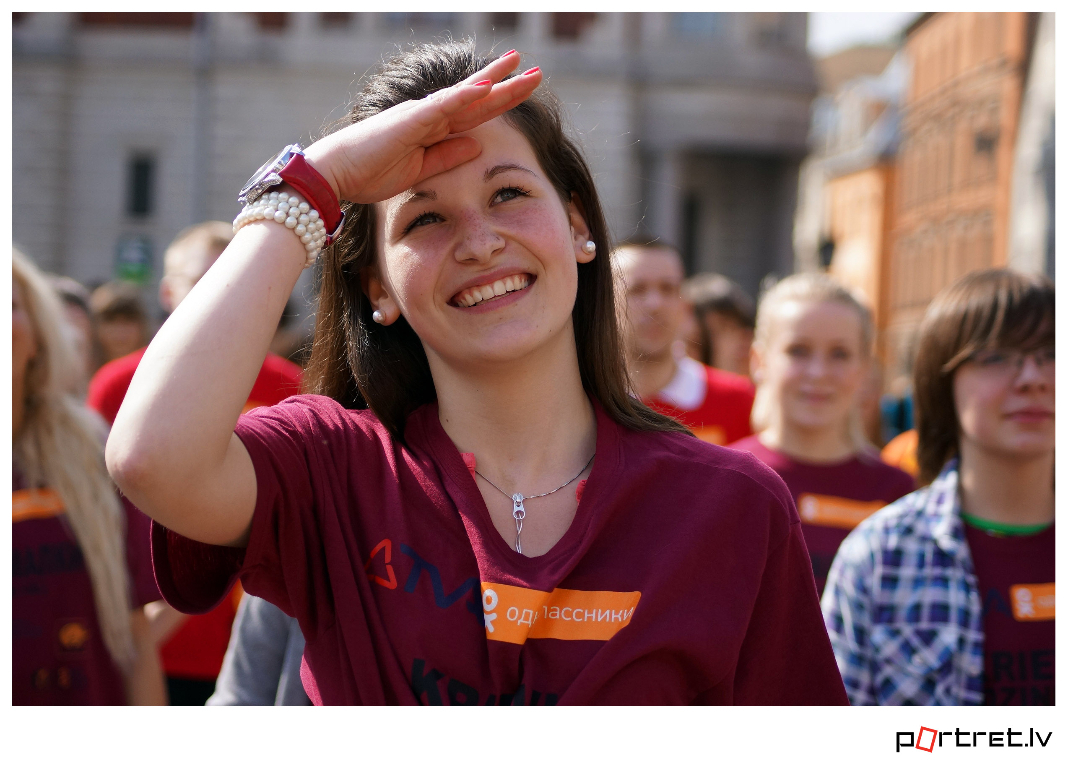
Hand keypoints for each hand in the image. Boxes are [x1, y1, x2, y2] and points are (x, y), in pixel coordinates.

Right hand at [303, 51, 541, 204]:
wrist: (336, 176)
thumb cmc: (371, 173)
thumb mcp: (421, 170)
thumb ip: (449, 155)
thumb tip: (478, 145)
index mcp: (433, 129)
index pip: (475, 112)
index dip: (501, 100)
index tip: (524, 89)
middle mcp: (430, 115)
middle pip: (477, 98)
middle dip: (507, 85)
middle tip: (536, 71)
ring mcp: (420, 114)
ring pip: (465, 95)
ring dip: (494, 81)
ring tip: (520, 65)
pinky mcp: (409, 120)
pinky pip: (442, 105)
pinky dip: (465, 96)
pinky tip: (487, 86)